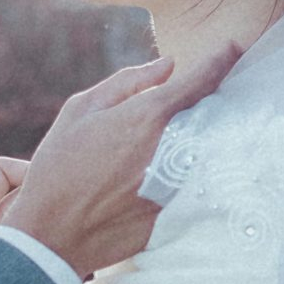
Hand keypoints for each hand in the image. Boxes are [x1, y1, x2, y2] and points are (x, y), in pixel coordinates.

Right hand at [0, 46, 240, 277]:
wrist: (51, 235)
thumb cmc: (58, 168)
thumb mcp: (81, 111)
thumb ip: (128, 82)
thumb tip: (168, 65)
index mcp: (147, 118)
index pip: (201, 80)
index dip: (222, 59)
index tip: (233, 48)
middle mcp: (171, 150)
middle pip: (211, 114)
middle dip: (216, 99)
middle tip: (217, 89)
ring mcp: (178, 184)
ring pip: (210, 148)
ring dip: (208, 135)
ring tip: (196, 132)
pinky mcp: (178, 212)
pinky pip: (199, 181)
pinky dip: (198, 169)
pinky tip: (182, 170)